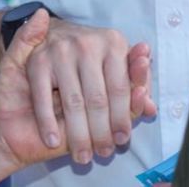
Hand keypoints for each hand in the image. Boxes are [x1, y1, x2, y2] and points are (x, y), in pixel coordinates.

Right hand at [23, 17, 154, 165]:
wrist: (54, 34)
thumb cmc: (93, 56)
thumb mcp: (117, 64)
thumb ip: (135, 85)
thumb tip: (150, 108)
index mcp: (113, 42)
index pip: (120, 89)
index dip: (122, 119)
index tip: (122, 140)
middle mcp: (87, 43)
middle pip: (97, 99)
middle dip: (101, 132)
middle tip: (103, 152)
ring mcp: (61, 51)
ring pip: (73, 103)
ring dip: (78, 134)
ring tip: (82, 155)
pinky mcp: (38, 60)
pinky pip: (43, 97)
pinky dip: (47, 122)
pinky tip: (53, 140)